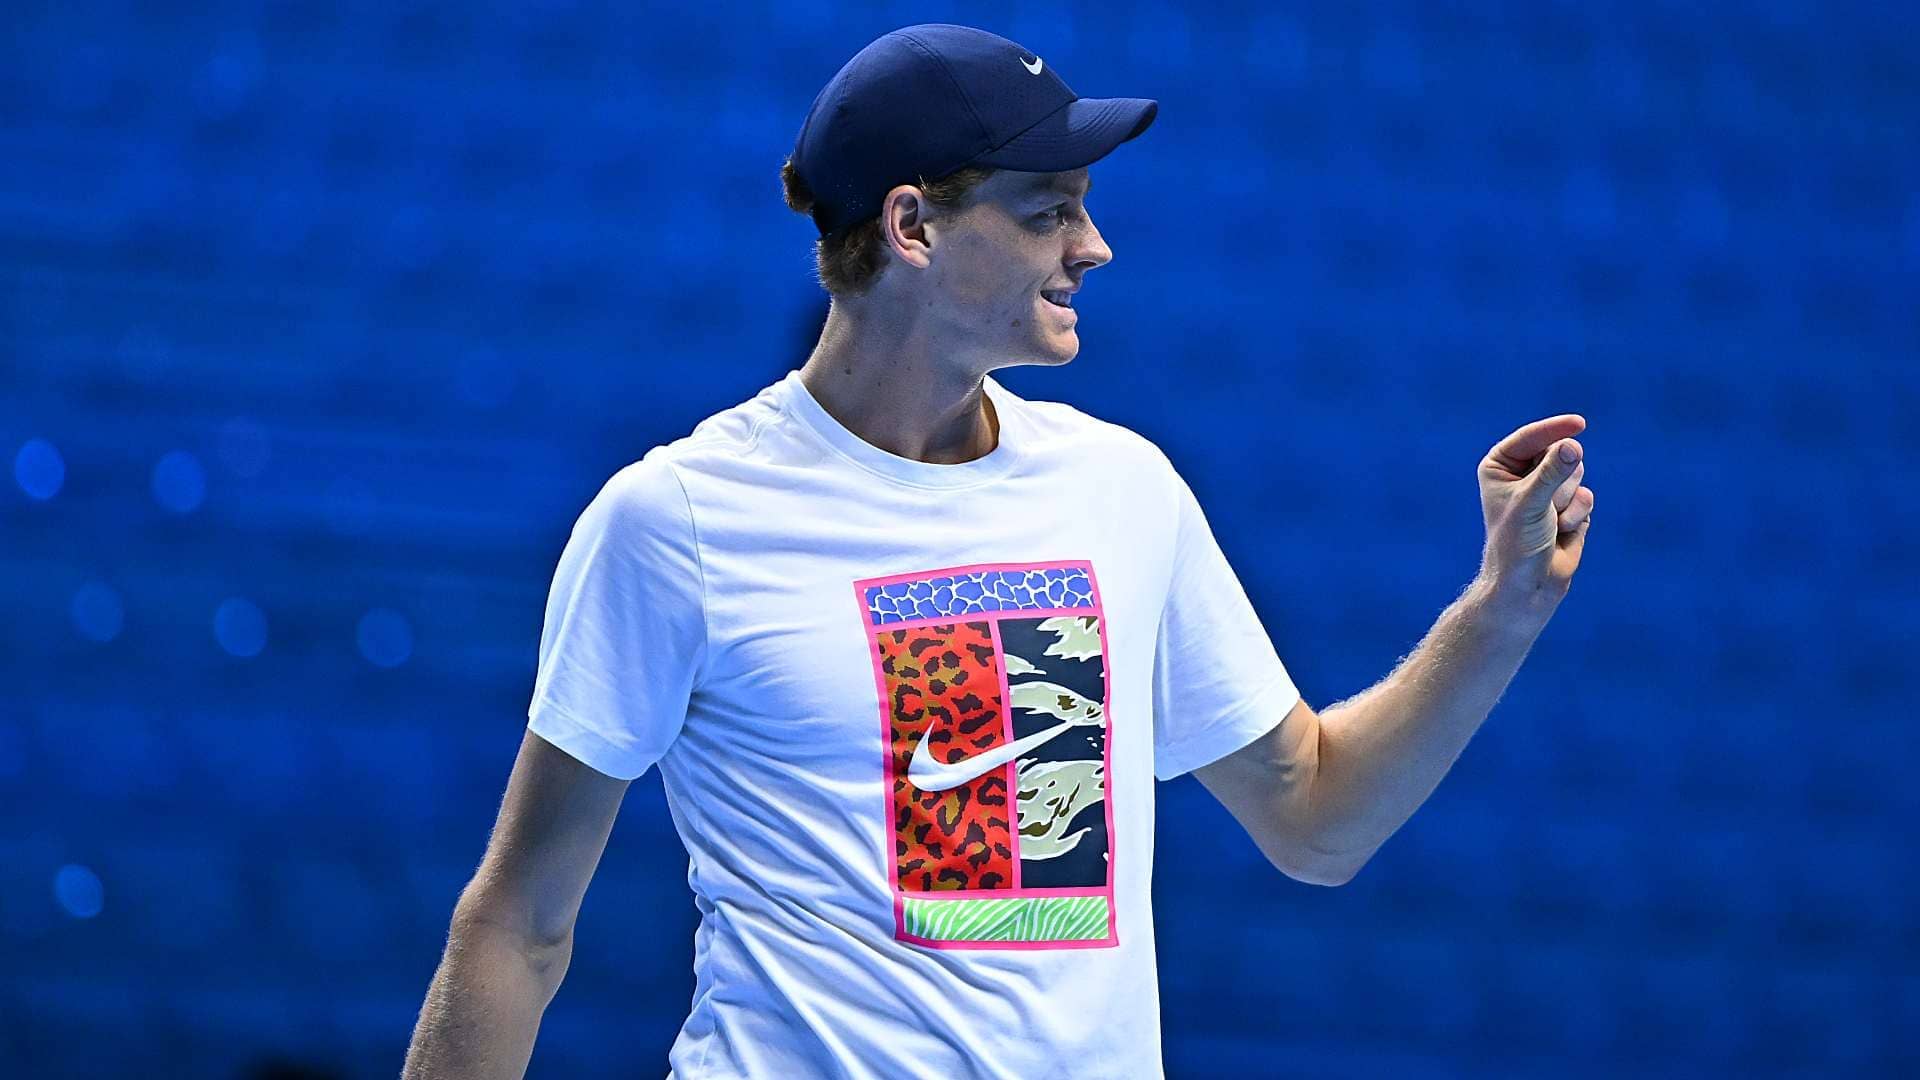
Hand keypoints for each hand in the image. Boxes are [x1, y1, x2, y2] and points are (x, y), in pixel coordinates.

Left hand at [1476, 414, 1593, 612]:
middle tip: (1544, 507)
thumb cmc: (1517, 543)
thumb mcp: (1531, 503)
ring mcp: (1547, 489)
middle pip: (1560, 453)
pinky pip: (1587, 496)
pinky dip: (1578, 515)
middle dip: (1559, 482)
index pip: (1531, 437)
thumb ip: (1552, 472)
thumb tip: (1573, 445)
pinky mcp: (1569, 506)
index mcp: (1500, 465)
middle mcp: (1523, 474)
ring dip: (1567, 500)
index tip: (1579, 424)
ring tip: (1550, 521)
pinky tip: (1562, 532)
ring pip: (1576, 474)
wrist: (1528, 585)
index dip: (1555, 430)